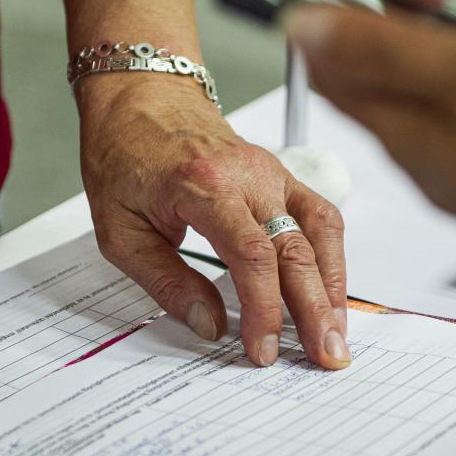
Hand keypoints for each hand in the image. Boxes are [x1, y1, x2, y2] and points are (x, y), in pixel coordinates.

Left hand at [77, 75, 348, 369]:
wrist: (141, 99)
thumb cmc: (124, 156)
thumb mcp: (119, 231)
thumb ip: (165, 282)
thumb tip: (209, 325)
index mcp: (204, 186)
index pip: (252, 254)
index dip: (265, 308)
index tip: (263, 348)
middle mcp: (248, 176)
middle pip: (297, 248)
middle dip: (315, 309)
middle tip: (325, 356)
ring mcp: (271, 173)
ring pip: (321, 232)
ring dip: (334, 286)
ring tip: (336, 333)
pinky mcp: (282, 176)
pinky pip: (320, 216)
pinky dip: (332, 257)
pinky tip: (331, 292)